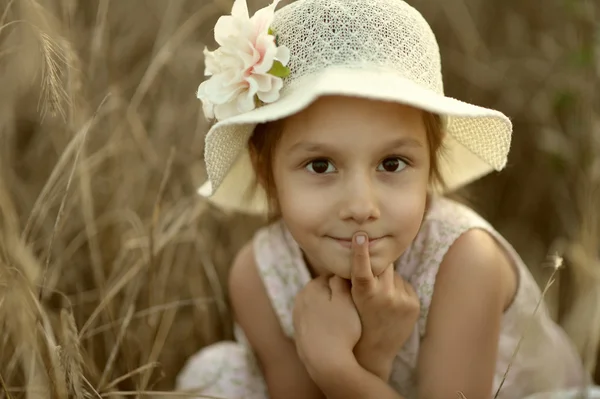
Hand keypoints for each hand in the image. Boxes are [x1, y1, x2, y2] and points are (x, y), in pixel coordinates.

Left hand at [292, 275, 361, 378]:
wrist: (325, 364)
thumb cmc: (341, 330)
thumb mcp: (347, 300)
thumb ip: (342, 280)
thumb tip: (339, 270)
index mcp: (311, 287)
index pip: (332, 276)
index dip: (347, 283)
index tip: (358, 292)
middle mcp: (300, 299)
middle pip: (325, 291)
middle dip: (338, 296)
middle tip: (355, 307)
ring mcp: (298, 317)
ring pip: (320, 306)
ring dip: (331, 310)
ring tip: (347, 322)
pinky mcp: (300, 333)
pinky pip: (316, 321)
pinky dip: (325, 323)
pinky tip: (335, 333)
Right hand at [350, 233, 420, 380]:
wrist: (374, 351)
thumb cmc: (355, 321)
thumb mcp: (348, 300)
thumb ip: (352, 279)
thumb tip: (359, 251)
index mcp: (364, 295)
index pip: (362, 270)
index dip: (360, 252)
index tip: (360, 236)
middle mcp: (385, 296)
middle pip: (383, 264)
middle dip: (377, 265)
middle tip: (372, 274)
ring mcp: (402, 300)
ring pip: (393, 275)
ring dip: (386, 280)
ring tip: (379, 300)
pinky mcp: (414, 304)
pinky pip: (403, 285)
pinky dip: (396, 290)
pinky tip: (389, 305)